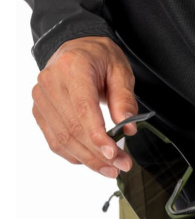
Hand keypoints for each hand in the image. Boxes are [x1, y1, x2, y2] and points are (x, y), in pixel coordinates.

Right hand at [31, 36, 137, 177]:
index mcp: (73, 67)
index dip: (97, 136)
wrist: (78, 50)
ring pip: (63, 139)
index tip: (113, 154)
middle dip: (99, 154)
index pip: (83, 108)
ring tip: (111, 169)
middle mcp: (51, 82)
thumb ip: (125, 100)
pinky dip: (75, 155)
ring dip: (88, 160)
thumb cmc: (100, 60)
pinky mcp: (40, 112)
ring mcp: (42, 98)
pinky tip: (93, 161)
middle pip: (73, 129)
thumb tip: (129, 129)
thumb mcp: (121, 72)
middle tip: (122, 166)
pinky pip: (55, 141)